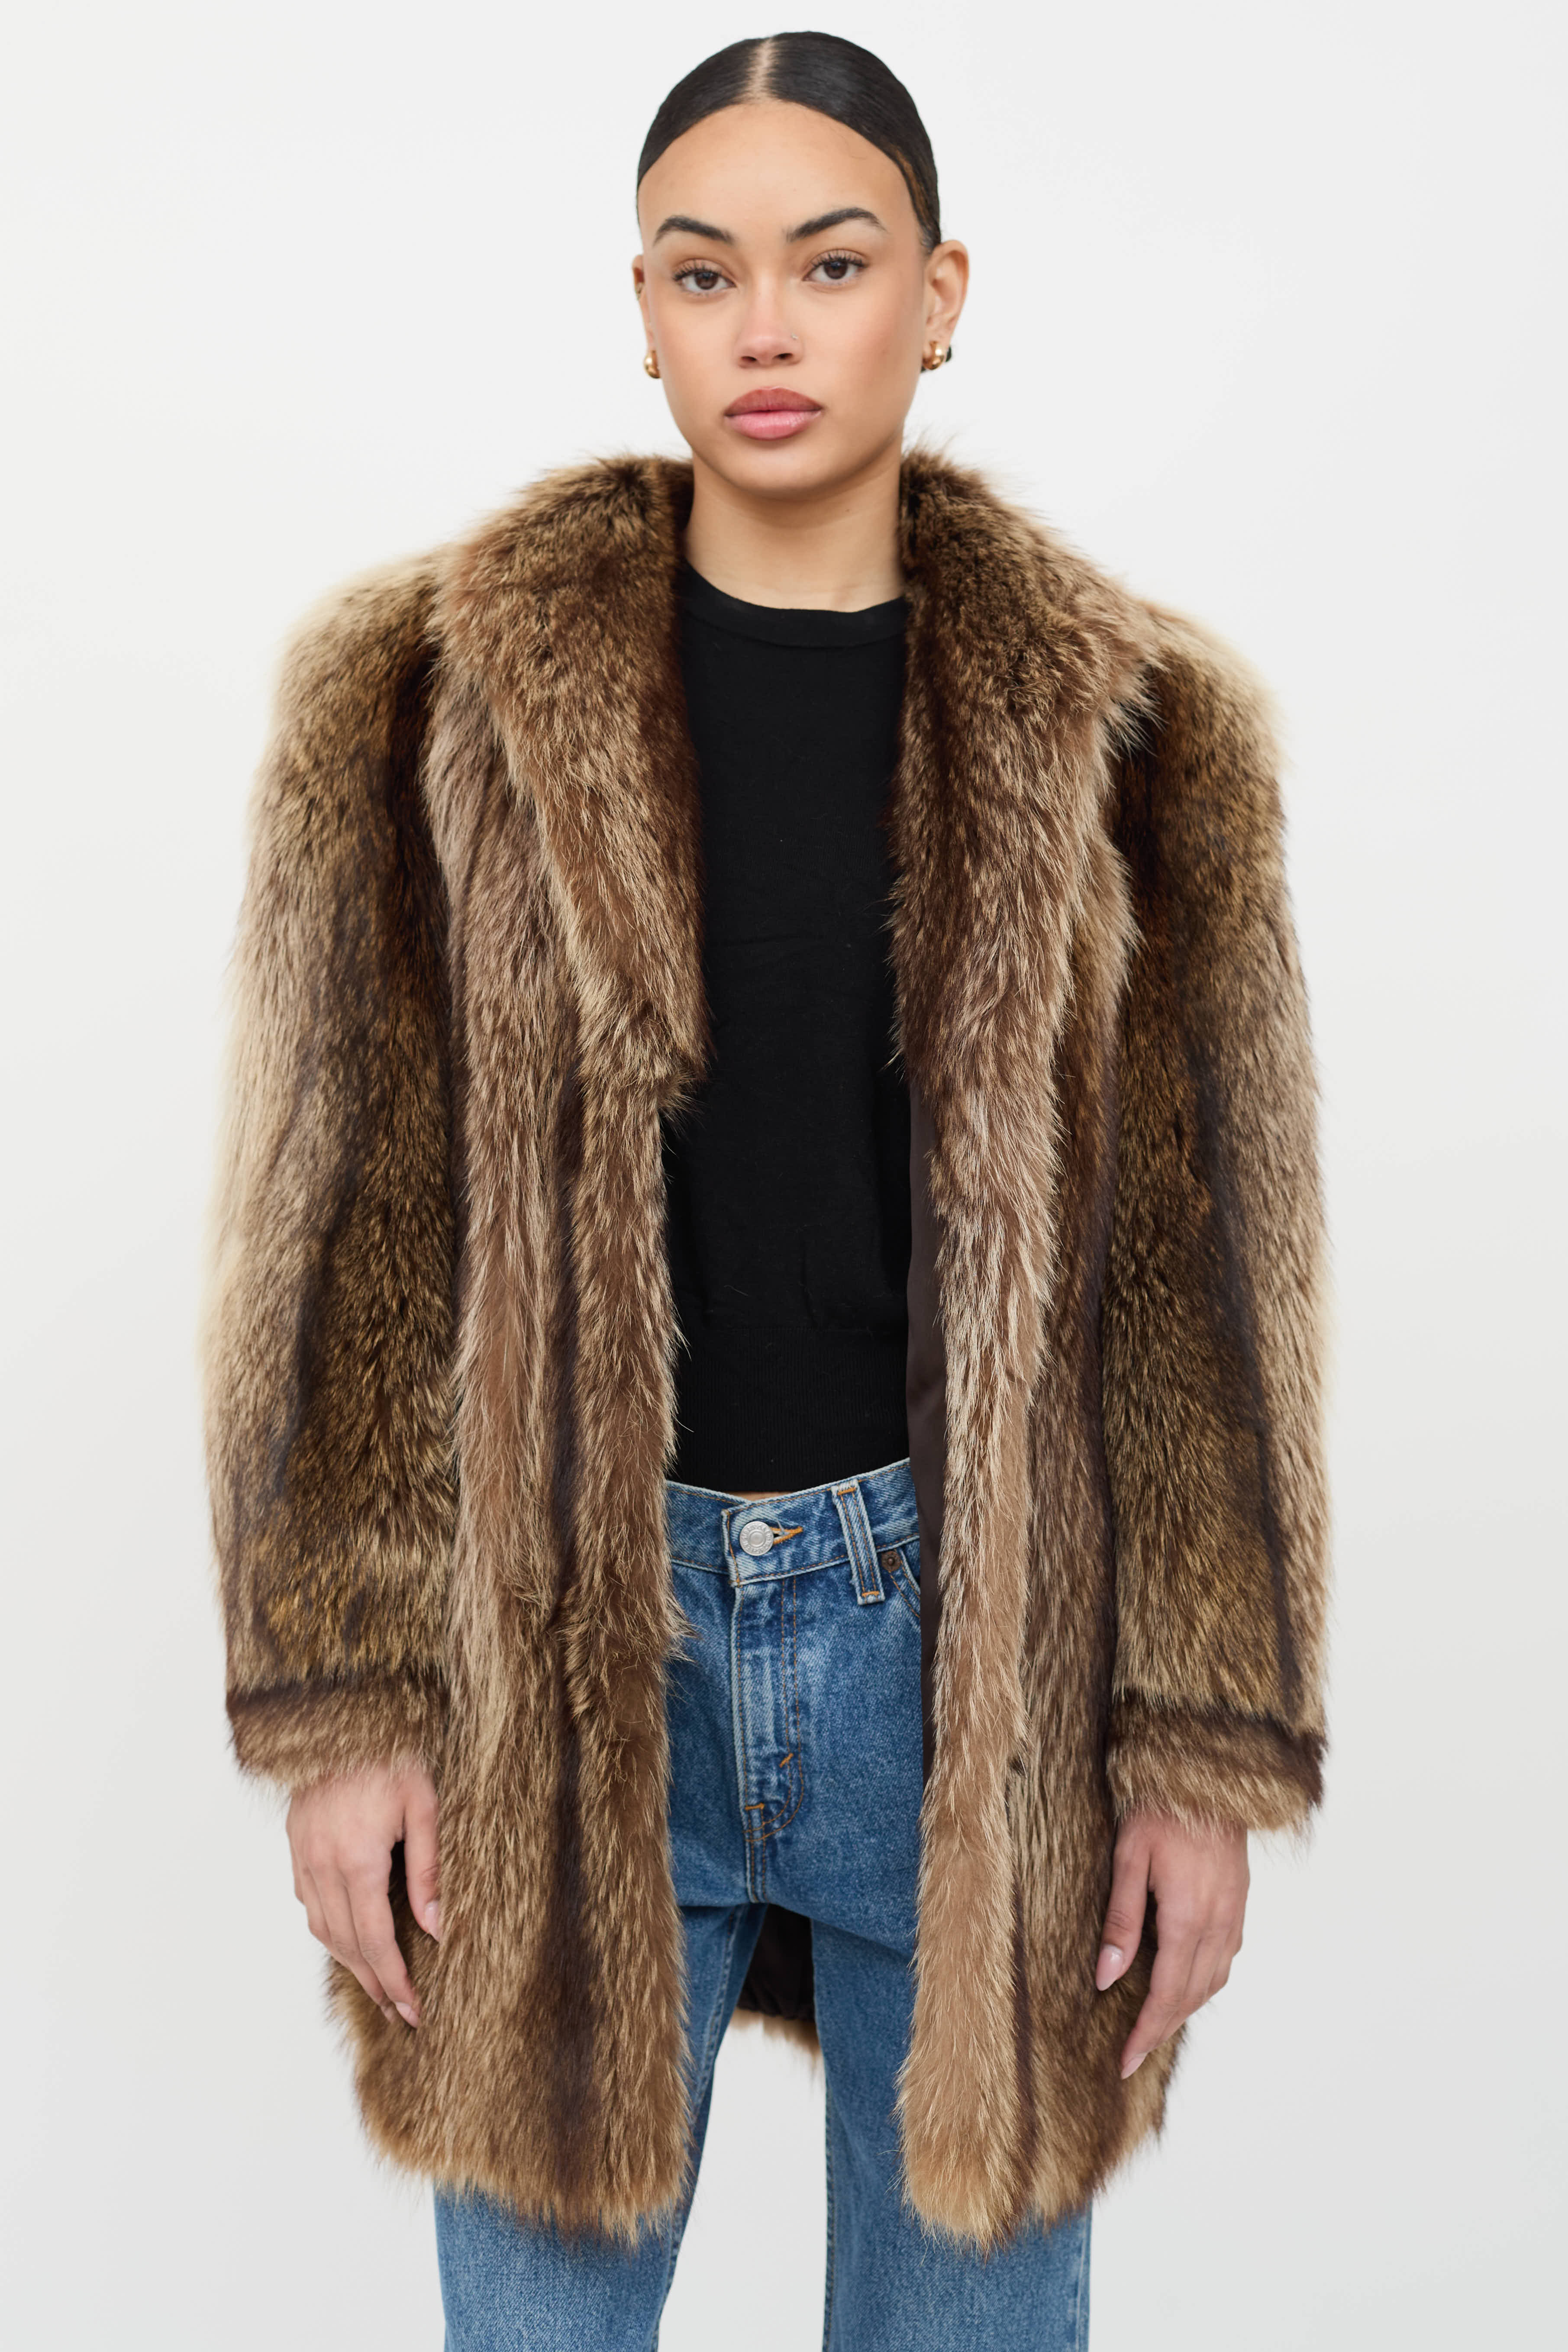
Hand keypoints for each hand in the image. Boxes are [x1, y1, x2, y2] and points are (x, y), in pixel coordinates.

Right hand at [285, 1763, 441, 2028]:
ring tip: (377, 1984)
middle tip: (398, 2011)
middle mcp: (322, 1863)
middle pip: (346, 1943)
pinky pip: (307, 1901)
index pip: (375, 1940)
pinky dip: (328, 1928)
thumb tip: (436, 1927)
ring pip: (322, 1927)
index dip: (394, 1980)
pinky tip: (348, 1937)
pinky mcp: (296, 1842)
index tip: (412, 2010)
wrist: (346, 1712)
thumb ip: (430, 1869)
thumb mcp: (425, 1805)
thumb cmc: (393, 1751)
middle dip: (373, 1982)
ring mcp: (303, 1853)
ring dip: (348, 1961)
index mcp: (357, 1858)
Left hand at [1095, 1810, 1247, 2076]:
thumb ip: (1120, 1920)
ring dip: (1184, 2008)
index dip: (1146, 2032)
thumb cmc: (1162, 1807)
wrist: (1209, 1775)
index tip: (1126, 2061)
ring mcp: (1233, 1914)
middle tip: (1134, 2054)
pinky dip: (1204, 1981)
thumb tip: (1105, 1976)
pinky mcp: (1239, 1901)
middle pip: (1191, 1995)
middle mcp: (1217, 1924)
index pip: (1165, 1993)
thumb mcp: (1129, 1857)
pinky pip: (1225, 1958)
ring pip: (1212, 1981)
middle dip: (1162, 2029)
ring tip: (1156, 2025)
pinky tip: (1186, 1981)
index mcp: (1188, 1917)